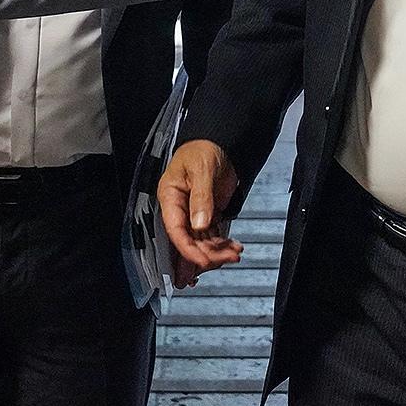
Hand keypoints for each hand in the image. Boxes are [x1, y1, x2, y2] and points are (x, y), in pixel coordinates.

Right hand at [159, 139, 243, 286]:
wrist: (218, 145)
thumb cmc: (203, 150)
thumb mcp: (202, 170)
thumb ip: (201, 197)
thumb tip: (199, 224)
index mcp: (170, 197)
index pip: (175, 230)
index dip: (187, 249)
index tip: (202, 260)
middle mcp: (180, 209)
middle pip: (189, 241)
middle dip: (206, 254)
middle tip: (226, 259)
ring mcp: (193, 214)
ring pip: (201, 242)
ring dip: (217, 251)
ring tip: (234, 254)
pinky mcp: (206, 215)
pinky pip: (212, 236)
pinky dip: (222, 244)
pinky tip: (233, 247)